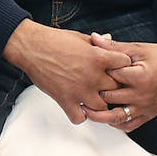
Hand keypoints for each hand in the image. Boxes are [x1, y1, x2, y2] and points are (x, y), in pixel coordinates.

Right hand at [2, 19, 132, 123]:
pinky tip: (77, 107)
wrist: (30, 47)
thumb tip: (110, 40)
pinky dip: (80, 115)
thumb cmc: (53, 40)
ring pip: (102, 108)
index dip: (123, 66)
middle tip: (106, 85)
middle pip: (117, 89)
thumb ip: (98, 43)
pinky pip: (79, 118)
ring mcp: (79, 90)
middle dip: (113, 87)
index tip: (117, 67)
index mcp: (98, 58)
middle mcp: (92, 76)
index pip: (125, 65)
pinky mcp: (65, 100)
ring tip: (93, 98)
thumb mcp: (80, 37)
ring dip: (99, 104)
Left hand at [83, 32, 156, 132]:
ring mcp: (147, 107)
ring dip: (99, 116)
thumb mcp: (136, 48)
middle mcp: (143, 95)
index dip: (96, 74)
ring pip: (117, 118)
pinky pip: (129, 125)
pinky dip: (116, 123)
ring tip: (85, 110)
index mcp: (140, 77)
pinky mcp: (150, 114)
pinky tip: (105, 117)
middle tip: (78, 90)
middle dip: (93, 94)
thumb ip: (113, 47)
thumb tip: (94, 38)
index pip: (109, 78)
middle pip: (109, 99)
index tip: (85, 71)